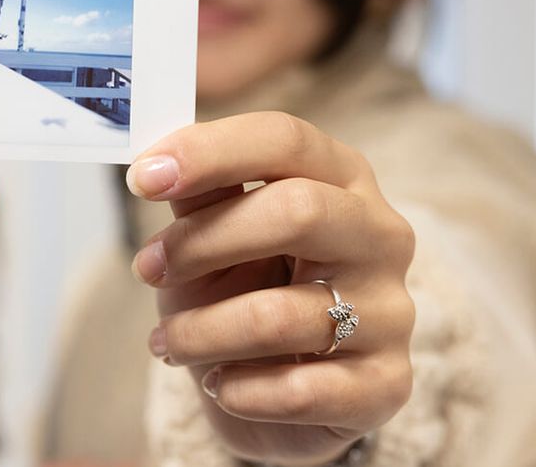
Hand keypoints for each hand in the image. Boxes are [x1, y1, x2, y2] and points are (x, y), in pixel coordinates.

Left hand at [126, 112, 414, 465]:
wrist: (280, 394)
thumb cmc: (246, 293)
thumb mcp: (215, 234)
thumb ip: (199, 194)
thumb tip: (156, 161)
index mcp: (342, 178)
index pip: (286, 140)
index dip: (210, 152)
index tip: (143, 178)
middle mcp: (380, 235)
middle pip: (297, 211)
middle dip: (202, 242)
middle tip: (148, 268)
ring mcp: (392, 312)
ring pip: (279, 315)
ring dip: (200, 333)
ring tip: (169, 343)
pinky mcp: (386, 385)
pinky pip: (297, 391)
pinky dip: (237, 390)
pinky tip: (220, 385)